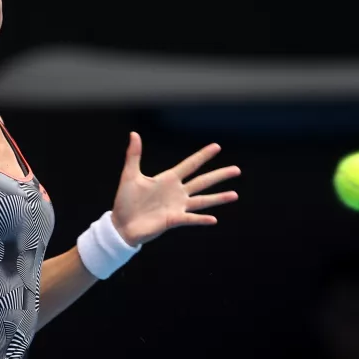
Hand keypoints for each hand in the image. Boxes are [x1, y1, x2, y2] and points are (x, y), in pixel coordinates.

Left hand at [112, 132, 240, 246]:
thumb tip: (134, 134)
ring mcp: (177, 206)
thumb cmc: (125, 201)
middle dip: (219, 175)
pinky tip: (213, 219)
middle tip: (237, 170)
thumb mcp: (130, 176)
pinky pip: (190, 218)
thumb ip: (134, 155)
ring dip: (218, 198)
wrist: (121, 224)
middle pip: (202, 181)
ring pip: (202, 200)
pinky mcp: (173, 220)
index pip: (190, 165)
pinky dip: (201, 219)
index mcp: (168, 179)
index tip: (217, 146)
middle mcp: (176, 192)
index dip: (203, 156)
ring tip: (235, 194)